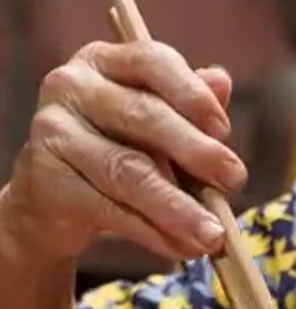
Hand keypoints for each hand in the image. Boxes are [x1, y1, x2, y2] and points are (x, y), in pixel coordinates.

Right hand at [2, 40, 247, 264]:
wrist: (51, 197)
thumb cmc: (116, 146)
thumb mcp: (155, 123)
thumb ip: (189, 103)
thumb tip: (222, 81)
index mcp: (104, 61)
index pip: (152, 61)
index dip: (192, 94)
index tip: (225, 129)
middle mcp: (72, 86)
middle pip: (142, 116)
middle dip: (196, 152)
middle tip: (235, 181)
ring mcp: (54, 133)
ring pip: (128, 171)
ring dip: (179, 207)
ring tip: (213, 234)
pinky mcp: (47, 181)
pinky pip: (110, 209)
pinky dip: (153, 232)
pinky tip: (181, 247)